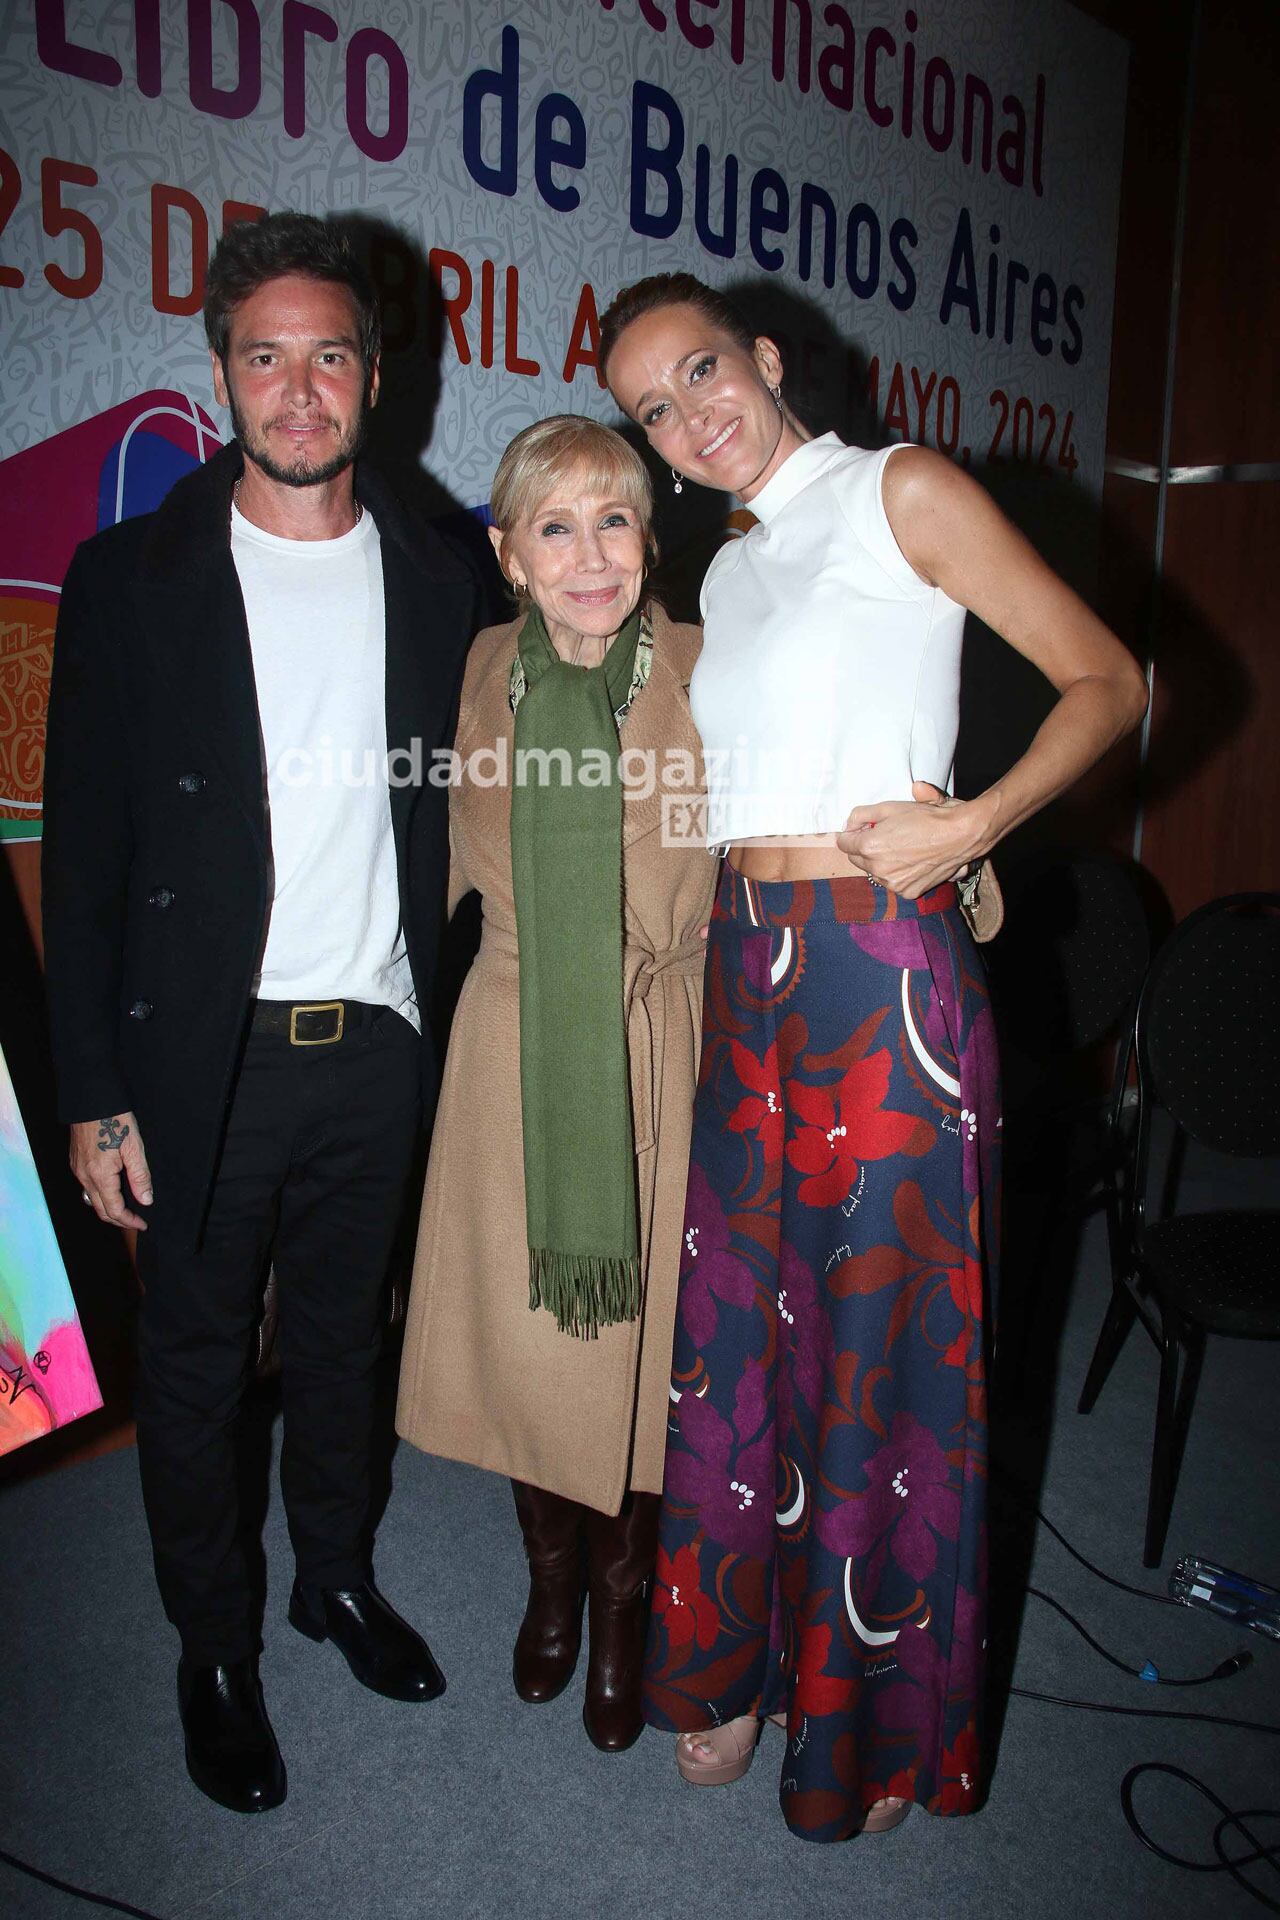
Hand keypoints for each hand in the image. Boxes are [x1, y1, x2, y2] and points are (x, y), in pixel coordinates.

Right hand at [70, 1112, 151, 1230]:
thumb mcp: (134, 1147)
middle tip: (137, 1221)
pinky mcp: (76, 1161)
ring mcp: (78, 1169)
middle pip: (100, 1209)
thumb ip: (140, 1177)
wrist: (91, 1099)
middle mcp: (84, 1176)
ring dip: (109, 1208)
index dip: (129, 1221)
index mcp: (100, 1175)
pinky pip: (87, 1186)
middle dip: (119, 1219)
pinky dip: (101, 1194)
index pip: (114, 1210)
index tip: (142, 1224)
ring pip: (92, 1199)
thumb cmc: (114, 1119)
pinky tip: (113, 1189)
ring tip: (127, 1208)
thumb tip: (145, 1200)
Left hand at [837, 781, 981, 898]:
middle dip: (865, 848)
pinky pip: (894, 883)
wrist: (960, 835)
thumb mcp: (890, 806)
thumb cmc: (927, 817)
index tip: (863, 829)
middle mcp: (878, 869)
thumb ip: (861, 814)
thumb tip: (849, 825)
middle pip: (857, 860)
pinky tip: (913, 861)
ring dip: (881, 862)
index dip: (852, 833)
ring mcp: (893, 884)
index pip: (844, 843)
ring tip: (902, 848)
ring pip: (875, 873)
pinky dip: (898, 874)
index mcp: (870, 846)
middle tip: (885, 836)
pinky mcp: (908, 893)